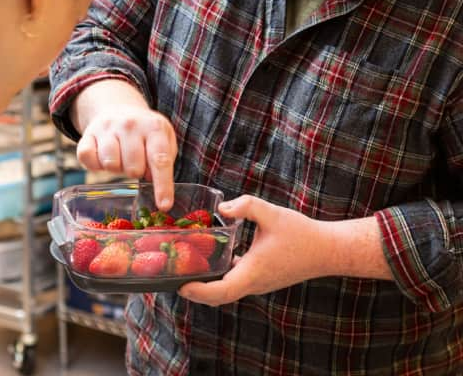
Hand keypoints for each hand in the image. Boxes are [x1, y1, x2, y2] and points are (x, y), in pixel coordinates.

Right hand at [76, 105, 176, 209]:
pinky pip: (87, 159)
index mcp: (154, 127)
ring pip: (110, 164)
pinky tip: (102, 157)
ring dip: (116, 168)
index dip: (163, 185)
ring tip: (120, 158)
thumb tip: (157, 189)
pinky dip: (94, 165)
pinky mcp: (88, 134)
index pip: (160, 159)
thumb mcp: (164, 139)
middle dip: (136, 171)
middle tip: (136, 161)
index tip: (164, 205)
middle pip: (133, 167)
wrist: (119, 108)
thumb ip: (165, 161)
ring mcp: (107, 128)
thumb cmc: (145, 132)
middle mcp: (130, 125)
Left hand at [177, 195, 328, 304]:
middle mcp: (255, 283)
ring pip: (228, 290)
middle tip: (174, 277)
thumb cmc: (301, 233)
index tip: (180, 286)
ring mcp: (259, 283)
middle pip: (219, 296)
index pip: (221, 292)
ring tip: (187, 267)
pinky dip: (221, 276)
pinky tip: (213, 258)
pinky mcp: (263, 278)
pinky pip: (237, 282)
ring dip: (208, 284)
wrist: (328, 249)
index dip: (198, 292)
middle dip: (196, 291)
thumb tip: (222, 207)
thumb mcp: (271, 213)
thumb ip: (245, 206)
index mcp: (254, 272)